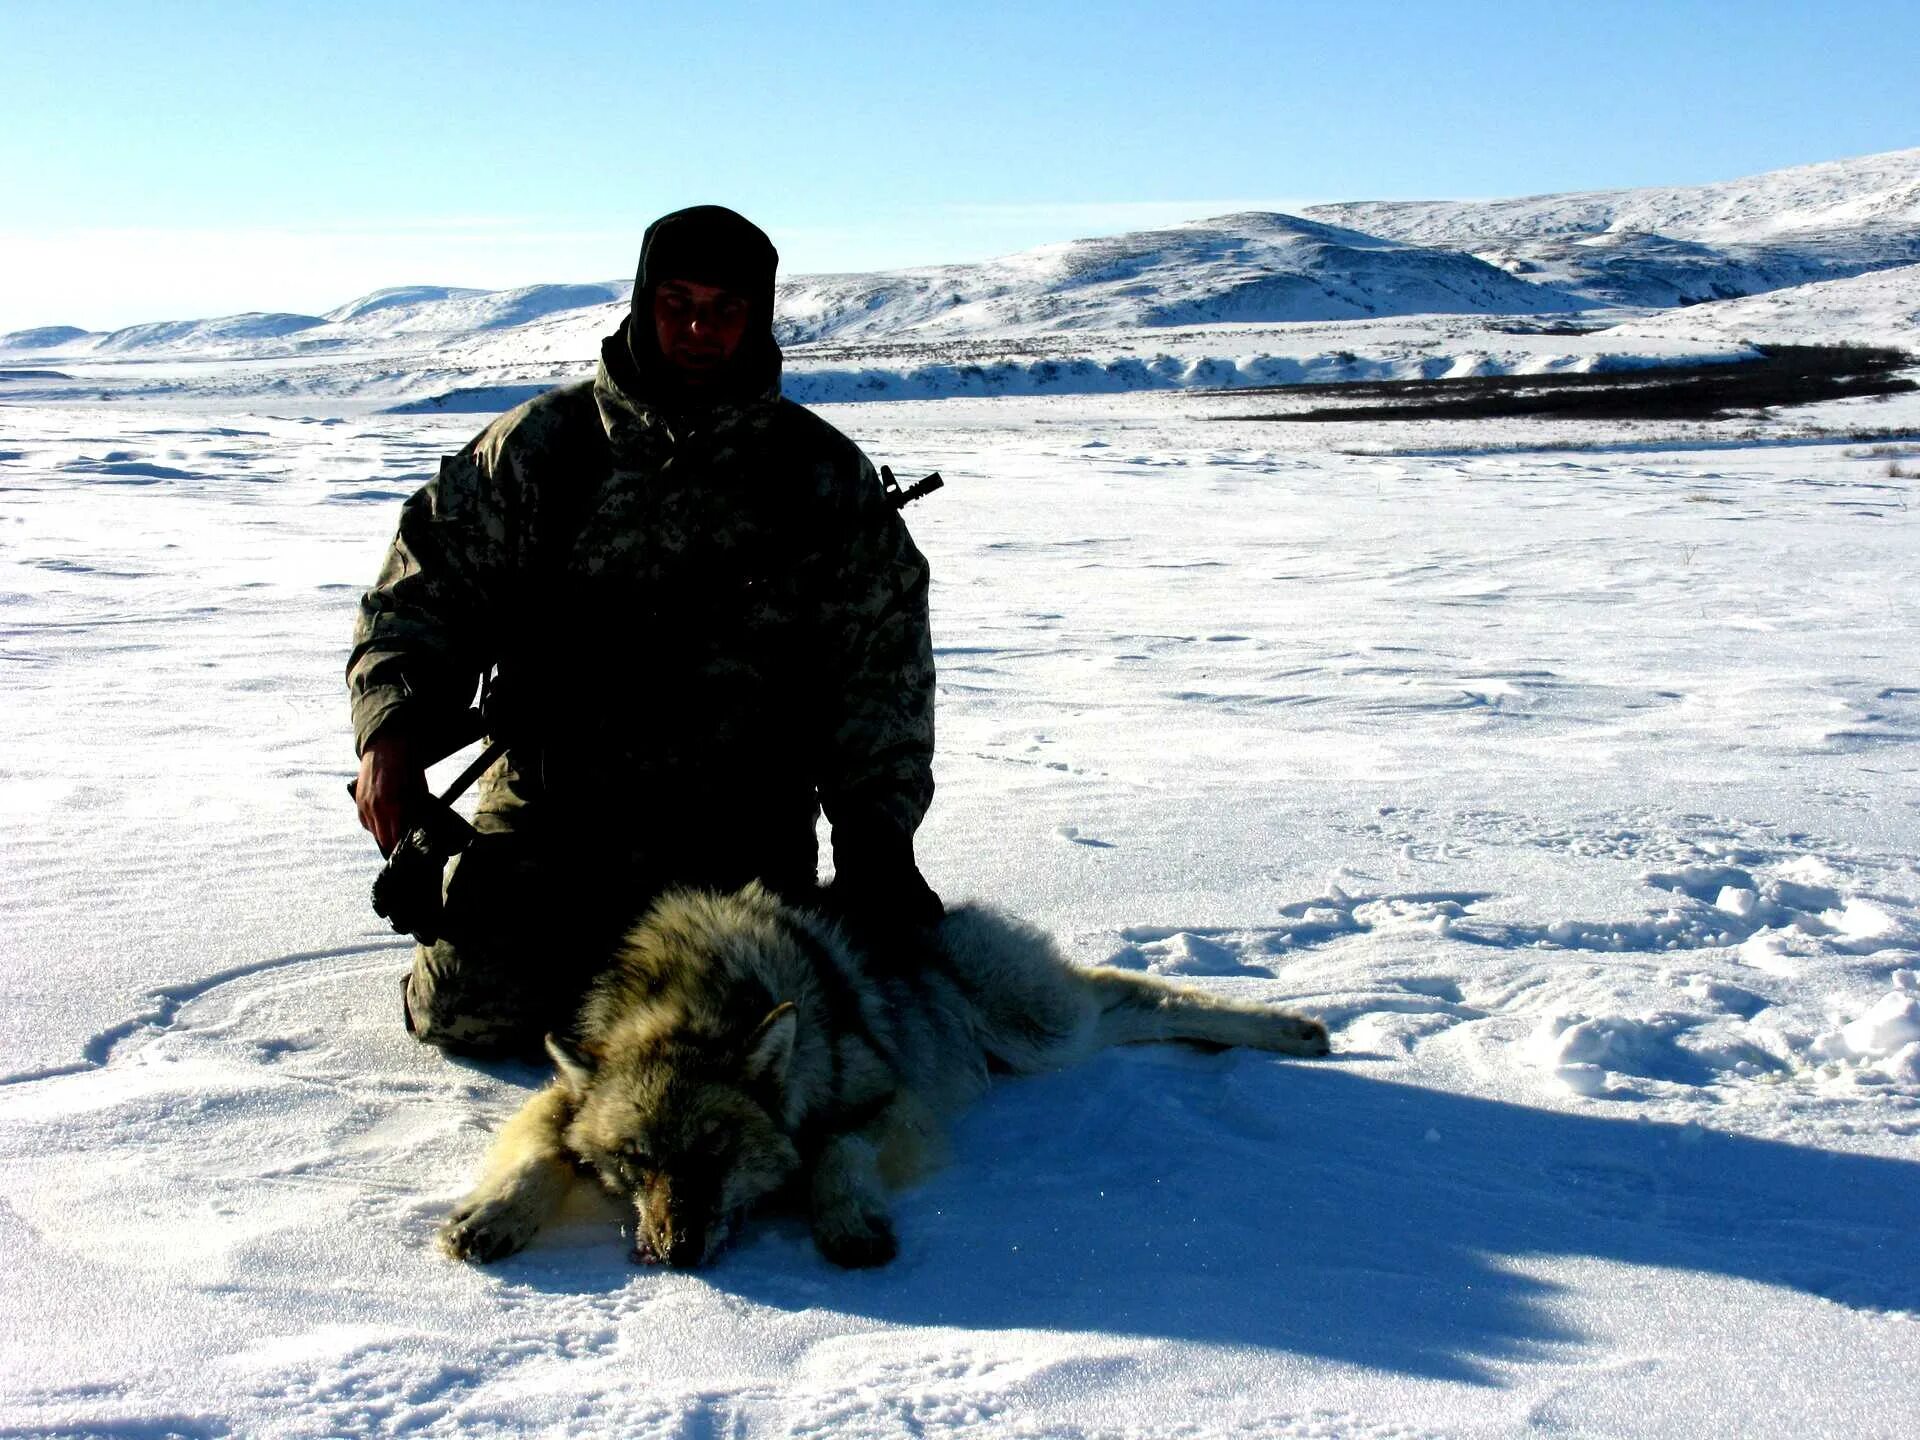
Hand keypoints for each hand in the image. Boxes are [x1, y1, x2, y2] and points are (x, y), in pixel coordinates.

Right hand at [355, 732, 426, 855]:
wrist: (385, 744)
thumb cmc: (406, 764)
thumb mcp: (418, 788)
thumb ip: (416, 809)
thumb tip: (418, 825)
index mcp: (392, 804)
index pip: (395, 837)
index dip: (403, 843)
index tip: (411, 846)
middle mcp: (375, 807)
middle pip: (383, 838)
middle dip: (394, 842)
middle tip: (404, 841)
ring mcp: (364, 803)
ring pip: (372, 831)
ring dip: (383, 833)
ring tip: (395, 831)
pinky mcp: (358, 799)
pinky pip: (364, 821)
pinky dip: (373, 824)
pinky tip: (383, 822)